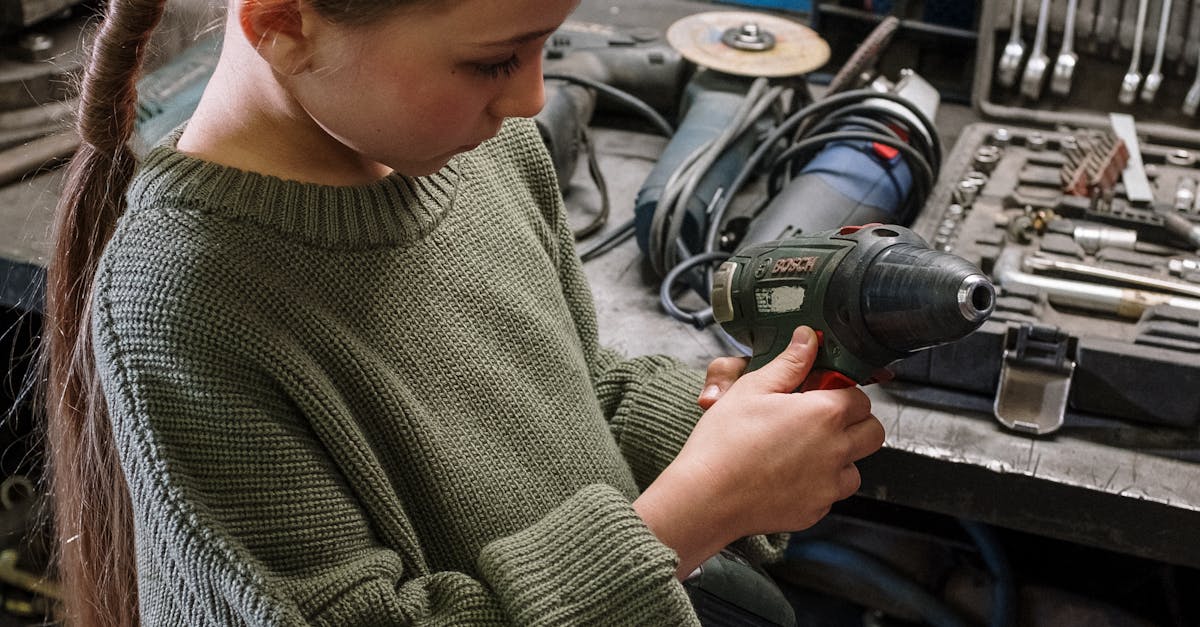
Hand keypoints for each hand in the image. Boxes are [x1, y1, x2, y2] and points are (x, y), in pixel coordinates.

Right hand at [634, 326, 883, 577]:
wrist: (706, 497)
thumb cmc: (724, 443)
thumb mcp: (752, 389)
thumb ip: (789, 363)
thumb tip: (808, 339)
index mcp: (825, 413)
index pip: (860, 397)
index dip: (840, 393)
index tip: (819, 395)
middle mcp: (836, 450)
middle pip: (872, 432)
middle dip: (853, 423)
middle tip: (820, 420)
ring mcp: (828, 485)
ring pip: (855, 467)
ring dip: (840, 457)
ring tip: (803, 451)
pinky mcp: (816, 510)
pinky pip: (831, 494)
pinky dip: (818, 485)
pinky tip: (788, 475)